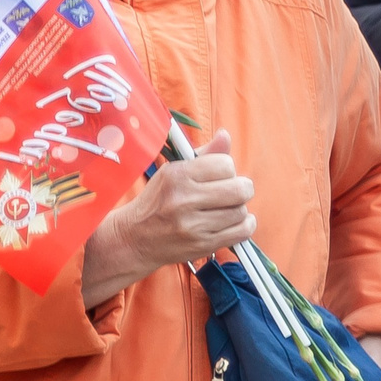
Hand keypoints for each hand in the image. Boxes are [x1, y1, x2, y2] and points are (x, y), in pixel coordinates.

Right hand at [80, 130, 255, 306]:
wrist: (135, 238)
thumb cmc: (158, 201)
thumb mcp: (173, 171)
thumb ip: (204, 154)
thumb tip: (226, 135)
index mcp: (178, 175)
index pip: (225, 165)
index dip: (228, 169)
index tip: (220, 176)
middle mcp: (184, 199)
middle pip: (239, 189)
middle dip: (241, 189)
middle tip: (232, 192)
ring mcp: (193, 225)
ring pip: (241, 212)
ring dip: (238, 209)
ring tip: (225, 209)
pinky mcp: (201, 245)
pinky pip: (241, 233)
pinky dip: (244, 226)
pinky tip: (233, 222)